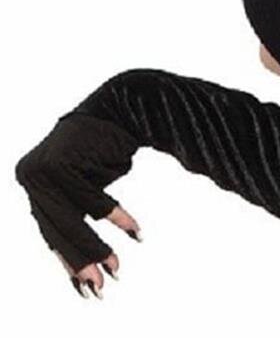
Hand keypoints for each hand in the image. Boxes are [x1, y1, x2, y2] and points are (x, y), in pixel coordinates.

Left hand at [15, 111, 142, 298]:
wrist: (125, 101)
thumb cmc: (109, 143)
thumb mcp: (86, 181)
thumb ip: (76, 210)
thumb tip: (76, 257)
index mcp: (32, 181)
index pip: (51, 231)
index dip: (70, 260)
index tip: (86, 287)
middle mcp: (31, 176)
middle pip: (58, 230)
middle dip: (80, 263)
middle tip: (99, 289)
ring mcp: (43, 170)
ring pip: (72, 220)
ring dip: (97, 248)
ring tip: (117, 269)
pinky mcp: (62, 164)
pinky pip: (93, 199)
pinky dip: (116, 216)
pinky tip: (137, 233)